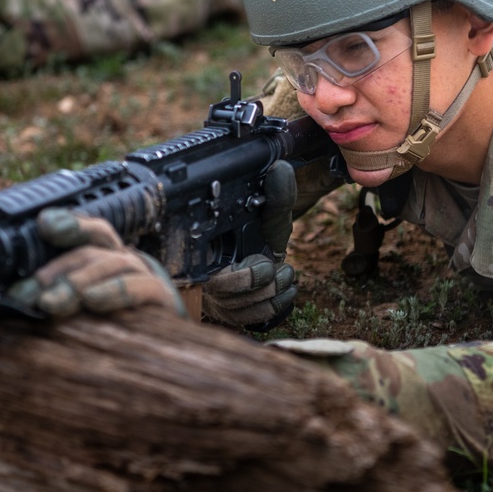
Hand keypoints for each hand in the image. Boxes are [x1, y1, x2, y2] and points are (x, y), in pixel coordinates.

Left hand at [8, 208, 185, 318]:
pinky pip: (141, 288)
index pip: (90, 231)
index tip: (45, 224)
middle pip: (92, 250)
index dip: (70, 224)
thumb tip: (16, 298)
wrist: (162, 360)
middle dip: (58, 270)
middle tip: (29, 294)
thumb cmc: (112, 334)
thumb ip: (53, 298)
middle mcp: (126, 262)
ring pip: (113, 264)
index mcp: (105, 259)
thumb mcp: (79, 312)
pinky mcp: (163, 301)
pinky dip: (115, 291)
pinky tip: (93, 300)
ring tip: (50, 303)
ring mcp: (146, 278)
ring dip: (78, 281)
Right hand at [202, 160, 298, 329]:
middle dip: (265, 285)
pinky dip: (275, 309)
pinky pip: (251, 321)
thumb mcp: (271, 216)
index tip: (267, 265)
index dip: (244, 276)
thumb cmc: (261, 236)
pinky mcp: (232, 317)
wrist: (263, 253)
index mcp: (207, 255)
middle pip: (229, 297)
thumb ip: (277, 197)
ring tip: (286, 277)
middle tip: (283, 270)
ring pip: (242, 311)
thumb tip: (281, 170)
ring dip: (274, 296)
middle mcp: (206, 282)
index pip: (214, 277)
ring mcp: (217, 302)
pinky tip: (284, 293)